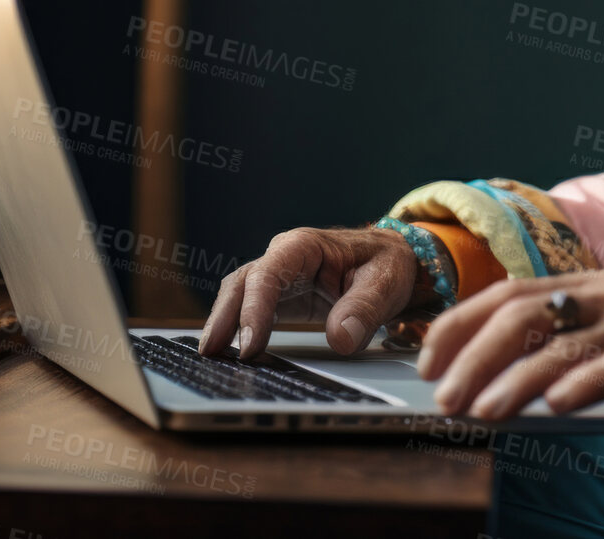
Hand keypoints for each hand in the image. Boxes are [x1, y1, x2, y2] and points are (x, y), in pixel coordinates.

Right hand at [199, 226, 416, 359]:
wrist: (393, 263)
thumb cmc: (388, 265)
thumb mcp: (386, 283)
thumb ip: (364, 309)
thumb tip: (341, 338)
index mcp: (305, 246)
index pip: (269, 275)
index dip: (255, 309)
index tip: (250, 343)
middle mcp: (284, 257)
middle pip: (242, 284)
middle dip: (224, 317)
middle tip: (212, 352)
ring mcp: (278, 277)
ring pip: (239, 296)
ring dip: (222, 324)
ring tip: (210, 356)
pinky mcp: (280, 297)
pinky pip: (250, 310)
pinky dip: (236, 329)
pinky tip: (228, 353)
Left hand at [415, 269, 603, 428]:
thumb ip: (580, 345)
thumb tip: (512, 378)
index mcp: (599, 286)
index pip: (511, 292)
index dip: (462, 323)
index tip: (428, 359)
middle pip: (523, 312)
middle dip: (472, 354)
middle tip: (442, 395)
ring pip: (559, 343)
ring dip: (510, 380)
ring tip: (478, 413)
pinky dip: (579, 385)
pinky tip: (552, 409)